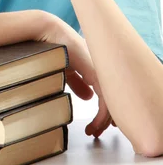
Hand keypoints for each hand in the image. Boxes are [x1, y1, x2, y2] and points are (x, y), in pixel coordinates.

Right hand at [35, 11, 115, 137]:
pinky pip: (106, 100)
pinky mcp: (97, 74)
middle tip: (98, 131)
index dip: (106, 110)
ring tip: (94, 131)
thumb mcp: (67, 70)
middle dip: (109, 119)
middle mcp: (102, 69)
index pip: (108, 92)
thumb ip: (79, 83)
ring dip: (104, 121)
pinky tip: (94, 124)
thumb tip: (89, 97)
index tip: (98, 124)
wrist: (50, 32)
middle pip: (114, 98)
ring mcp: (101, 70)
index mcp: (96, 67)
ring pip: (112, 102)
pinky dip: (102, 115)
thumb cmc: (55, 48)